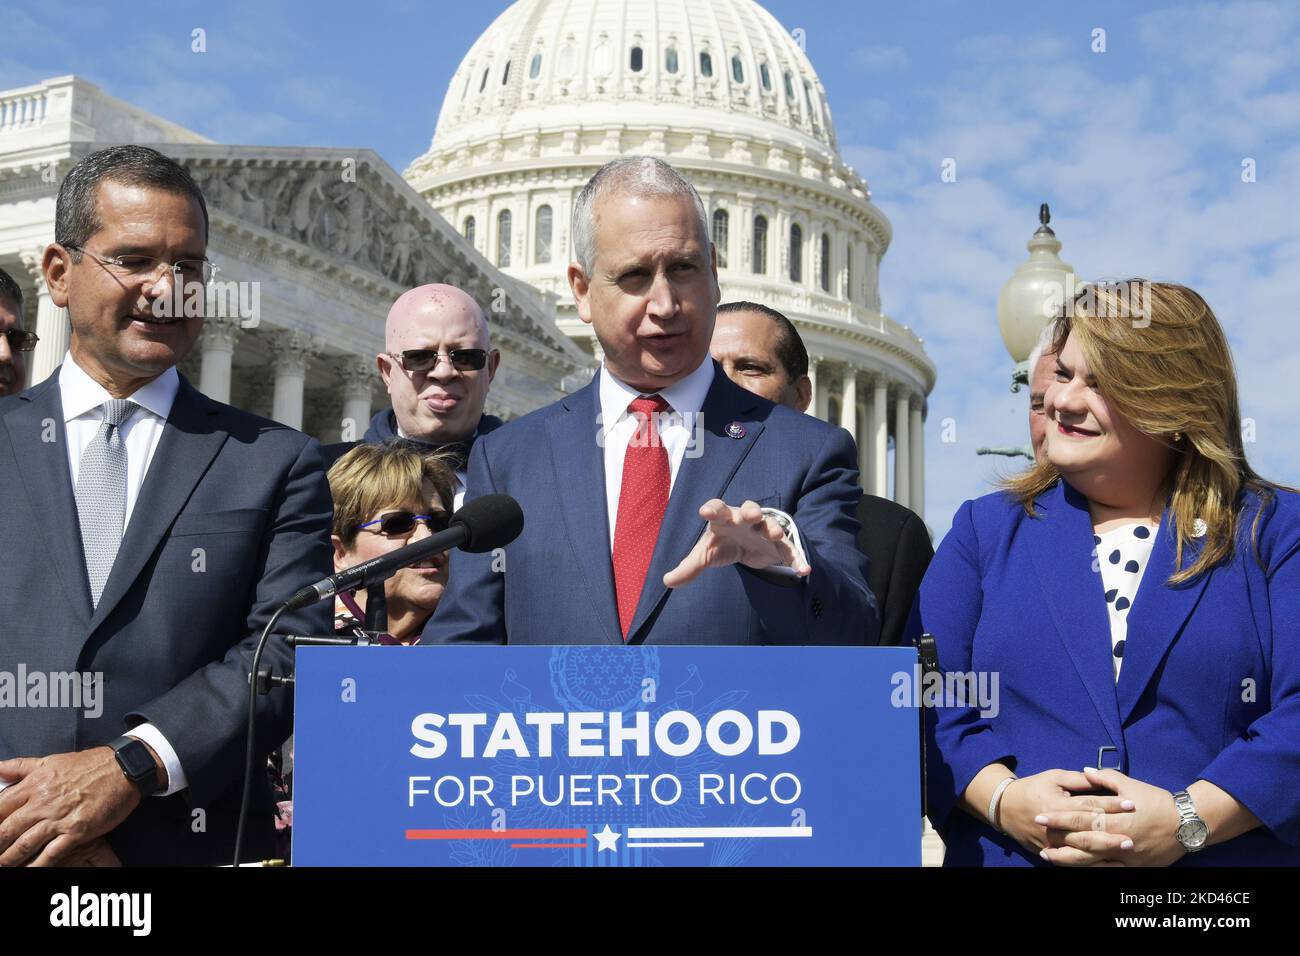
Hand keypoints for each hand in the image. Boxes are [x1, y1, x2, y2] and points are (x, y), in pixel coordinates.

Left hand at [0, 749, 141, 866]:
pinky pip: (50, 854)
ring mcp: (59, 818)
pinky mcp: (77, 831)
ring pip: (24, 845)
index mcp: (34, 784)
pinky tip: (27, 871)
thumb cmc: (89, 764)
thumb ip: (20, 767)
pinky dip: (36, 866)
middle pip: (6, 830)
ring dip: (8, 859)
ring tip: (1, 866)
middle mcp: (43, 802)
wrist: (123, 768)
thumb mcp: (50, 760)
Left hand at [663, 499, 808, 587]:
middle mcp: (746, 520)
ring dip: (774, 528)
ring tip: (776, 536)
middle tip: (752, 515)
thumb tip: (667, 581)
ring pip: (771, 525)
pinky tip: (804, 570)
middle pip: (749, 509)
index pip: (717, 508)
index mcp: (725, 518)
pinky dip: (797, 558)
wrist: (748, 543)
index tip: (705, 511)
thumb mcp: (706, 554)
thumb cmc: (723, 542)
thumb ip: (690, 567)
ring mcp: (764, 531)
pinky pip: (790, 550)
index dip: (712, 508)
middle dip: (751, 511)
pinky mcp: (779, 546)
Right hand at [996, 769, 1132, 858]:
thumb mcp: (1053, 777)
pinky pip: (1072, 862)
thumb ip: (1078, 779)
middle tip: (1132, 838)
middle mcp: (1054, 826)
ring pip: (1080, 851)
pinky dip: (1090, 864)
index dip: (1110, 805)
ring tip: (1123, 852)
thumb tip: (1100, 778)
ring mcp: (1051, 842)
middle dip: (1110, 835)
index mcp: (1056, 804)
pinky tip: (1107, 863)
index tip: (1131, 804)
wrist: (1004, 807)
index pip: (1088, 805)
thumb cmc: (1032, 788)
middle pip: (1086, 832)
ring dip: (1103, 852)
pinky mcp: (1049, 852)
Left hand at [1036, 768, 1185, 867]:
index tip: (1040, 816)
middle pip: (1082, 842)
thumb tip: (1085, 771)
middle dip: (1058, 840)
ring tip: (1049, 856)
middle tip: (1038, 836)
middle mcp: (1119, 840)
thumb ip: (1106, 778)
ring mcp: (1127, 856)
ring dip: (1068, 859)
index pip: (1081, 819)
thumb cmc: (1158, 801)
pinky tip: (1075, 868)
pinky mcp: (1135, 867)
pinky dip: (1091, 870)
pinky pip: (1109, 870)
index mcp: (1116, 818)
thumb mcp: (1132, 785)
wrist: (1189, 824)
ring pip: (1092, 861)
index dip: (1059, 819)